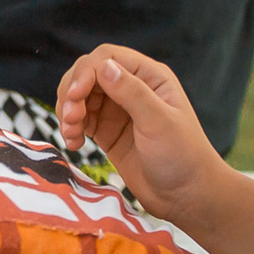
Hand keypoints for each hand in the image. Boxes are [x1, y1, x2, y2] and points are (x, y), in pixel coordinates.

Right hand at [55, 46, 226, 221]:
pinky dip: (70, 128)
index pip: (106, 58)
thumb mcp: (159, 122)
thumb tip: (104, 65)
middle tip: (71, 119)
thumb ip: (132, 92)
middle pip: (87, 74)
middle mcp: (131, 87)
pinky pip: (79, 120)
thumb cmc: (182, 156)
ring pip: (79, 96)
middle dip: (72, 93)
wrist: (185, 196)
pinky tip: (74, 144)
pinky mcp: (106, 131)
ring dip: (68, 112)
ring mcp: (117, 109)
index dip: (85, 72)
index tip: (75, 97)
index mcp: (149, 76)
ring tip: (71, 134)